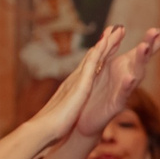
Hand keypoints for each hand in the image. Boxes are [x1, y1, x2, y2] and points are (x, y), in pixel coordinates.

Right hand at [25, 25, 130, 147]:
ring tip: (115, 30)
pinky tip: (105, 45)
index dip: (101, 53)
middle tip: (116, 28)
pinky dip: (97, 55)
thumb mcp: (68, 110)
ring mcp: (77, 81)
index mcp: (76, 85)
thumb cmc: (54, 124)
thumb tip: (74, 103)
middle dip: (105, 42)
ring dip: (104, 44)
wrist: (43, 130)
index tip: (109, 41)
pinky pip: (90, 68)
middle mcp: (76, 79)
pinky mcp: (79, 87)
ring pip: (93, 58)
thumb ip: (71, 102)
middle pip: (93, 57)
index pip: (91, 66)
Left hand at [63, 26, 159, 143]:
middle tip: (155, 32)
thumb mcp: (101, 64)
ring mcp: (125, 90)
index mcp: (125, 65)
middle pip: (143, 58)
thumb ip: (110, 47)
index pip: (146, 50)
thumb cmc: (95, 92)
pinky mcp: (117, 103)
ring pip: (136, 73)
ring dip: (140, 60)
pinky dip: (127, 85)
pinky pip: (123, 92)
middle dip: (150, 44)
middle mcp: (130, 75)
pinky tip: (130, 77)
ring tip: (144, 47)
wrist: (85, 118)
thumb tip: (117, 27)